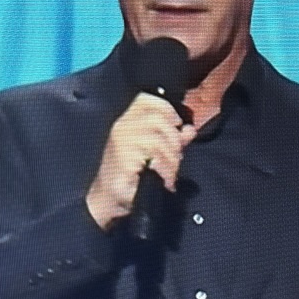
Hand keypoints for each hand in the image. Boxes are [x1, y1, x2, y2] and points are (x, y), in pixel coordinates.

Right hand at [85, 94, 195, 229]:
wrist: (109, 199)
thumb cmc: (131, 175)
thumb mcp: (155, 153)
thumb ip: (172, 139)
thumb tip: (189, 130)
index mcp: (127, 121)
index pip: (146, 100)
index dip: (166, 109)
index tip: (176, 125)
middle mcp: (122, 126)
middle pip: (158, 118)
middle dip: (174, 138)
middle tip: (176, 156)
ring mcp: (121, 141)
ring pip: (159, 138)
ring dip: (172, 158)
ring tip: (170, 172)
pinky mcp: (124, 157)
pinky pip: (155, 156)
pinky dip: (166, 169)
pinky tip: (165, 179)